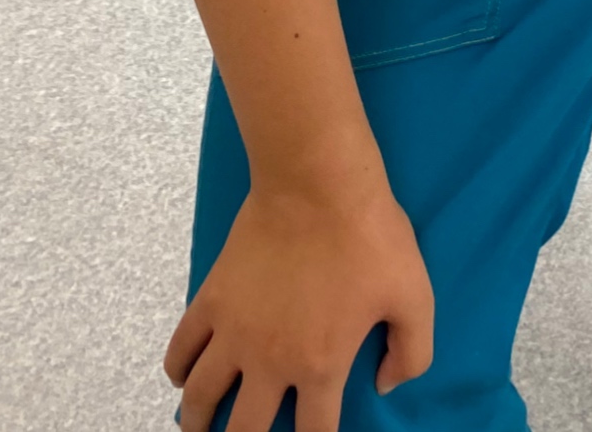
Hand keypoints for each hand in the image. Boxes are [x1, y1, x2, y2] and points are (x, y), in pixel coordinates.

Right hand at [169, 179, 434, 431]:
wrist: (317, 184)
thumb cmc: (370, 237)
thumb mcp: (414, 296)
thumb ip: (411, 353)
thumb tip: (386, 386)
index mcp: (320, 366)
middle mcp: (269, 360)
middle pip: (245, 428)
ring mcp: (233, 331)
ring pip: (201, 396)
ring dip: (198, 421)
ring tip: (200, 429)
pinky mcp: (211, 299)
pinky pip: (181, 348)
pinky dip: (178, 370)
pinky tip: (184, 378)